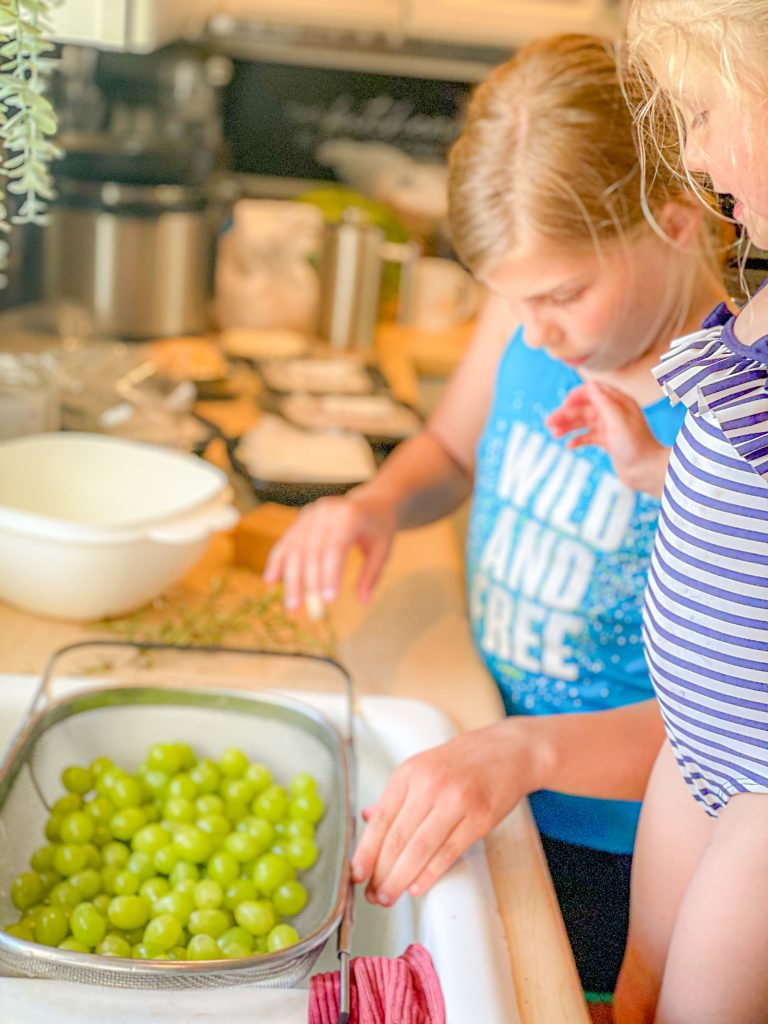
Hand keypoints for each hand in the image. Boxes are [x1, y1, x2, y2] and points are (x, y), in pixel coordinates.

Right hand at [263, 490, 396, 611]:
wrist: (371, 501)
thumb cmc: (379, 528)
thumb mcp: (383, 550)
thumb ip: (371, 575)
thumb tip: (363, 602)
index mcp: (350, 516)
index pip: (335, 547)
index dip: (329, 574)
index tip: (329, 600)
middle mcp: (326, 511)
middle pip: (311, 550)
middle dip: (306, 582)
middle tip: (303, 609)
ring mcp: (311, 513)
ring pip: (295, 547)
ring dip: (290, 578)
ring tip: (291, 605)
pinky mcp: (302, 518)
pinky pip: (287, 541)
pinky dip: (278, 561)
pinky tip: (271, 580)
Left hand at [351, 723, 532, 906]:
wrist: (507, 752)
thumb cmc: (462, 762)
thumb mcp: (421, 767)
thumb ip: (395, 796)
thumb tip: (367, 820)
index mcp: (410, 773)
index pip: (381, 819)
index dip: (365, 851)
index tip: (355, 873)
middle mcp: (430, 785)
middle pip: (398, 838)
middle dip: (381, 873)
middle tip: (371, 894)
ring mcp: (457, 802)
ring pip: (420, 849)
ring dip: (401, 879)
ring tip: (389, 896)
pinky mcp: (479, 819)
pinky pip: (448, 852)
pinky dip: (430, 874)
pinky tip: (417, 886)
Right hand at [546, 381, 668, 495]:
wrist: (647, 472)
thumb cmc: (636, 446)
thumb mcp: (618, 422)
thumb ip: (604, 403)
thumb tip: (590, 384)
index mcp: (619, 403)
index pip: (594, 391)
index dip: (577, 396)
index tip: (563, 404)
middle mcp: (614, 413)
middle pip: (584, 409)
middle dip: (566, 415)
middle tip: (548, 423)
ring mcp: (610, 428)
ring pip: (583, 423)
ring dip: (568, 427)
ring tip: (554, 435)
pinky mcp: (608, 442)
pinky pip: (588, 437)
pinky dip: (578, 440)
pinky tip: (569, 446)